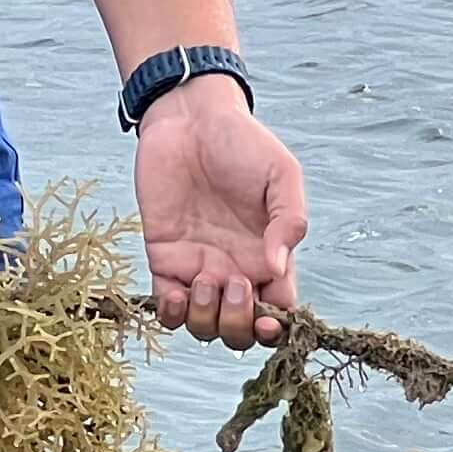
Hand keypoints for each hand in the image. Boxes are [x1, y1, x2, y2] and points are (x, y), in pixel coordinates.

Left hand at [134, 79, 306, 349]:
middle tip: (234, 282)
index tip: (268, 319)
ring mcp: (198, 267)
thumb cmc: (242, 143)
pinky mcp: (163, 257)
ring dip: (206, 318)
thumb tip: (277, 270)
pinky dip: (170, 313)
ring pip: (202, 326)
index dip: (274, 329)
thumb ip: (289, 221)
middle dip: (238, 324)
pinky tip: (176, 290)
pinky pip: (165, 307)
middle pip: (239, 332)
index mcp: (270, 257)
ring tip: (205, 278)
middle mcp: (235, 270)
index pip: (278, 312)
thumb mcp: (282, 176)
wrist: (189, 119)